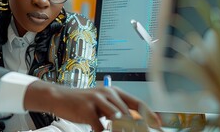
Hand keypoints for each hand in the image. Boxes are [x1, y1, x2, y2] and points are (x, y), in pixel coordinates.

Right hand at [24, 81, 160, 131]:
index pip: (138, 103)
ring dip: (120, 130)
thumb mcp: (101, 104)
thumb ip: (116, 110)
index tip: (160, 126)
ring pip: (117, 119)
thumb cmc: (82, 103)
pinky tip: (97, 131)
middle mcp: (107, 93)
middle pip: (129, 114)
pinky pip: (100, 127)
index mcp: (113, 91)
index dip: (150, 115)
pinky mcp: (86, 109)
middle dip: (135, 128)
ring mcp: (96, 100)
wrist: (59, 97)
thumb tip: (133, 122)